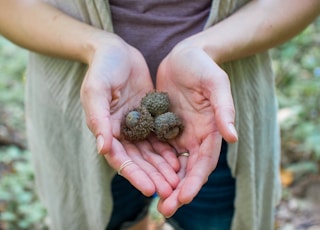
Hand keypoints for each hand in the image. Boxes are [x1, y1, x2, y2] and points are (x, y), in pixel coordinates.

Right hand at [80, 34, 178, 197]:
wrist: (116, 51)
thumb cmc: (102, 68)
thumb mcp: (96, 90)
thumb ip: (98, 118)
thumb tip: (102, 148)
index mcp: (106, 130)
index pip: (120, 159)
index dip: (135, 175)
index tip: (150, 189)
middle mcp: (121, 132)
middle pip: (138, 161)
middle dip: (153, 176)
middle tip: (169, 191)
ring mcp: (136, 126)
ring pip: (150, 152)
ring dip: (163, 167)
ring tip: (178, 181)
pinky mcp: (149, 117)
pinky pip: (159, 137)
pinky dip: (168, 149)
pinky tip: (180, 159)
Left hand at [155, 42, 237, 215]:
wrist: (185, 55)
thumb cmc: (202, 66)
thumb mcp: (216, 83)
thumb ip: (224, 109)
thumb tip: (233, 138)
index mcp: (210, 130)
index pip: (203, 162)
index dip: (195, 181)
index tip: (183, 198)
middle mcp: (195, 136)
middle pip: (187, 169)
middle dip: (178, 190)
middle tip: (165, 210)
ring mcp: (179, 132)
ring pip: (172, 164)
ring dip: (164, 183)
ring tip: (153, 199)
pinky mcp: (164, 126)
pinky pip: (158, 149)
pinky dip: (153, 164)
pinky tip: (142, 175)